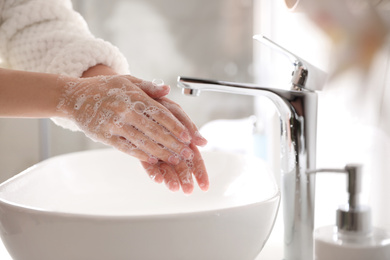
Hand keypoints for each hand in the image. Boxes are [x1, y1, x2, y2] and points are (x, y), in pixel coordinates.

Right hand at [79, 65, 208, 193]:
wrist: (74, 96)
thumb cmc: (104, 88)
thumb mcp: (127, 81)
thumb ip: (149, 87)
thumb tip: (168, 89)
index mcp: (134, 96)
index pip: (160, 113)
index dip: (176, 127)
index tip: (189, 137)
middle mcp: (125, 110)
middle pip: (155, 130)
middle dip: (173, 143)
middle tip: (187, 154)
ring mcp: (114, 124)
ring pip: (143, 141)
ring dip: (161, 153)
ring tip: (175, 160)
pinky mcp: (105, 136)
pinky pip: (126, 148)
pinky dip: (141, 155)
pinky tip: (154, 161)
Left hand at [143, 97, 209, 193]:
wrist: (126, 95)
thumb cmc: (153, 99)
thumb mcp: (171, 108)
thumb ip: (185, 122)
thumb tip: (203, 141)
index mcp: (180, 134)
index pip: (194, 156)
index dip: (200, 171)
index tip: (204, 185)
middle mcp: (169, 142)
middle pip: (181, 165)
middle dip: (186, 178)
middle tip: (189, 191)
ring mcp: (156, 146)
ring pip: (166, 167)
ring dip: (171, 178)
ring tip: (174, 188)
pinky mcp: (142, 148)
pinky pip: (148, 163)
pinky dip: (153, 171)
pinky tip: (157, 179)